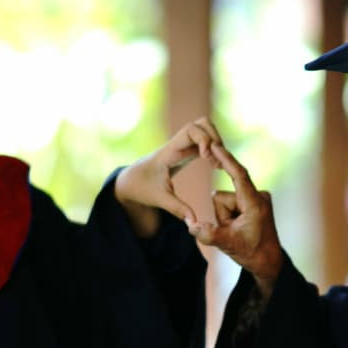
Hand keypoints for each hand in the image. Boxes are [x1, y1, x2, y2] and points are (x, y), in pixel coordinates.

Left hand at [114, 116, 223, 237]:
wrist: (130, 182)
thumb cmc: (142, 188)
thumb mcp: (159, 199)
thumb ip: (178, 209)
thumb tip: (194, 224)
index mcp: (170, 151)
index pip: (191, 130)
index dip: (204, 139)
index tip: (207, 158)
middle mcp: (177, 144)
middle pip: (202, 123)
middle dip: (215, 138)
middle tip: (217, 161)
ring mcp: (182, 145)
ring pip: (204, 128)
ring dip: (216, 141)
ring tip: (217, 164)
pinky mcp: (186, 151)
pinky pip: (204, 140)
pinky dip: (213, 148)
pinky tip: (214, 165)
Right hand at [190, 142, 283, 299]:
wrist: (268, 262)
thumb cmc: (252, 253)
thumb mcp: (228, 245)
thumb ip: (209, 234)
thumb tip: (191, 225)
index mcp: (255, 203)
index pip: (238, 175)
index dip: (226, 159)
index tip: (215, 145)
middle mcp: (258, 196)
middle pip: (223, 196)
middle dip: (221, 214)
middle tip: (234, 232)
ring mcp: (256, 198)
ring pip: (224, 201)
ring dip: (224, 217)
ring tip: (237, 231)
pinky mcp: (253, 201)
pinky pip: (230, 204)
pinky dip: (229, 216)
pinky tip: (239, 228)